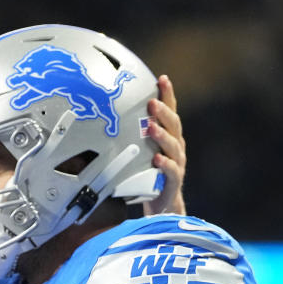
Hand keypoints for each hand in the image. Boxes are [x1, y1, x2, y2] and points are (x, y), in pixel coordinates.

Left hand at [144, 74, 186, 215]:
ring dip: (162, 135)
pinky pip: (172, 171)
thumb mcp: (141, 151)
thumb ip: (132, 135)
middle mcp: (175, 147)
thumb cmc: (148, 174)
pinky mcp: (173, 182)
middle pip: (174, 124)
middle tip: (152, 102)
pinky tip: (156, 158)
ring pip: (173, 146)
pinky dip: (165, 164)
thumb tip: (105, 118)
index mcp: (168, 136)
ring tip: (152, 127)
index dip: (168, 95)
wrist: (161, 204)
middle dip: (164, 112)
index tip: (162, 78)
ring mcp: (177, 164)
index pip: (170, 111)